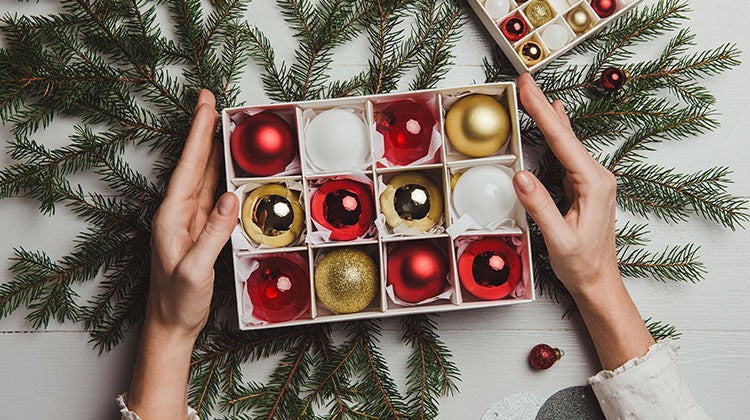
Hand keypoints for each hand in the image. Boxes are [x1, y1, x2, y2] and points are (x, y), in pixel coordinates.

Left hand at [128, 90, 237, 418]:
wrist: (169, 323)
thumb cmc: (176, 300)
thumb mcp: (195, 269)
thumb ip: (214, 233)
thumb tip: (232, 197)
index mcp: (171, 216)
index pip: (189, 167)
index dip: (198, 135)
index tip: (206, 107)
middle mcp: (178, 213)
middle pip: (195, 163)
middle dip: (204, 131)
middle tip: (212, 100)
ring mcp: (189, 221)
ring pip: (205, 176)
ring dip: (213, 149)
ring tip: (223, 124)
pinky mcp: (200, 231)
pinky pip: (213, 195)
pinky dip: (221, 175)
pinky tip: (228, 165)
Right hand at [513, 73, 618, 297]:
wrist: (599, 282)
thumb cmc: (582, 265)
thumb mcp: (559, 239)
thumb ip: (540, 206)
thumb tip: (520, 175)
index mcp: (594, 185)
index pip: (562, 142)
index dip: (542, 113)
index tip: (529, 90)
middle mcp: (597, 177)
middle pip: (565, 135)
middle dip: (543, 106)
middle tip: (526, 81)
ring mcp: (592, 181)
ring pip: (567, 142)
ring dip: (549, 117)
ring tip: (535, 94)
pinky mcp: (585, 186)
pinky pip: (568, 154)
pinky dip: (557, 134)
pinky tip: (557, 119)